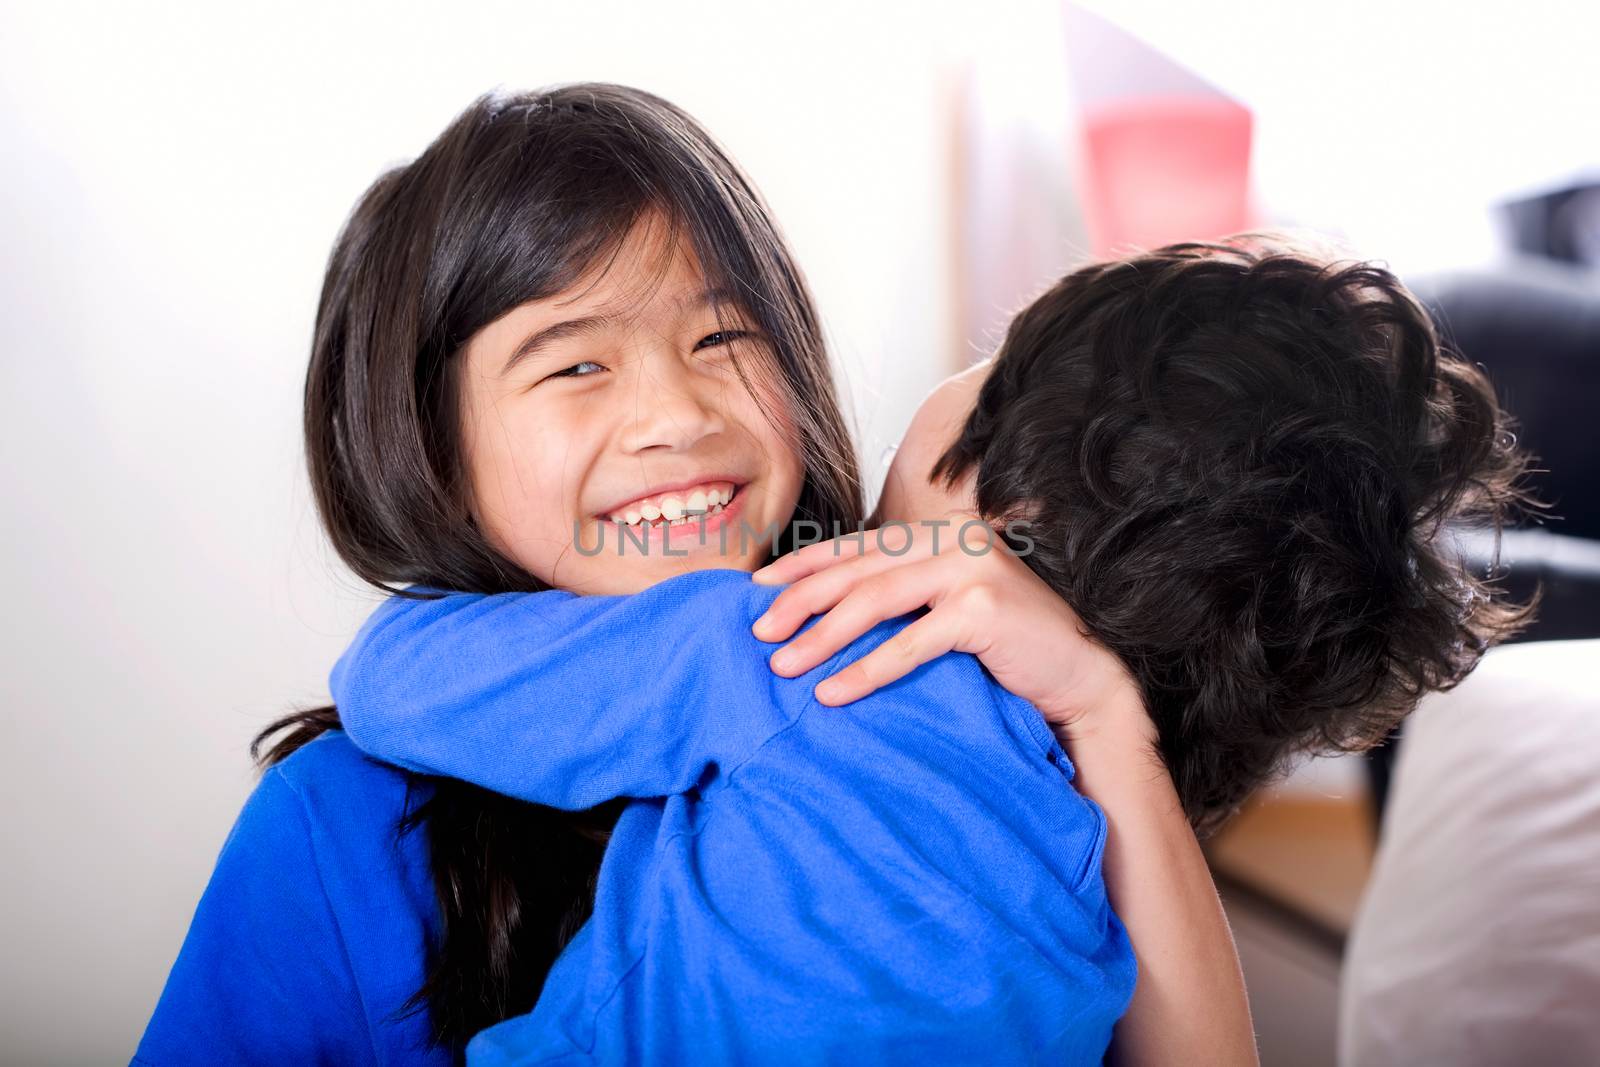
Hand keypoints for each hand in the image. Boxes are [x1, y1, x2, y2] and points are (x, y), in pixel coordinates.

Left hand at [750, 512, 1153, 744]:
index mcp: (942, 532)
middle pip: (858, 570)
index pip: (859, 545)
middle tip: (758, 632)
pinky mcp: (984, 608)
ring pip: (875, 601)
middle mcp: (955, 539)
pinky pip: (909, 642)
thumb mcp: (950, 609)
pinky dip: (865, 670)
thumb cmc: (1010, 648)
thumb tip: (826, 612)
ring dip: (822, 636)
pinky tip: (833, 693)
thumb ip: (905, 597)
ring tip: (784, 664)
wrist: (1082, 676)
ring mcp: (971, 569)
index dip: (804, 566)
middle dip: (800, 602)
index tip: (757, 589)